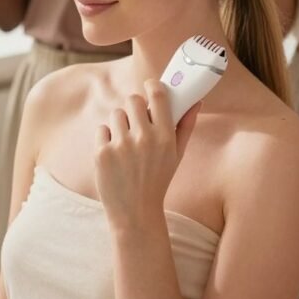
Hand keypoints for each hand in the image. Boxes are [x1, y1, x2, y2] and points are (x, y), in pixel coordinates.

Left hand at [94, 79, 199, 232]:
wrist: (135, 213)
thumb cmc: (158, 181)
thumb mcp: (177, 155)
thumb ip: (187, 125)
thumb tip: (197, 101)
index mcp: (165, 136)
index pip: (158, 95)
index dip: (152, 85)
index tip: (150, 86)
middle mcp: (144, 138)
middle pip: (133, 100)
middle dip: (134, 107)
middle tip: (136, 120)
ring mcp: (121, 146)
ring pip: (116, 114)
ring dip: (119, 124)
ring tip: (125, 142)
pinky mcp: (102, 154)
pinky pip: (102, 129)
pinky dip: (106, 139)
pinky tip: (113, 155)